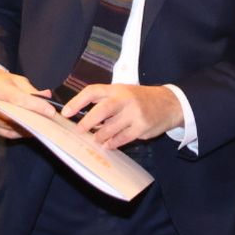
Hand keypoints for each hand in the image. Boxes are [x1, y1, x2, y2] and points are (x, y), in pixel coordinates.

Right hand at [0, 66, 57, 138]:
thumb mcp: (18, 81)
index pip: (19, 100)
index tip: (51, 111)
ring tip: (44, 127)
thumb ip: (32, 90)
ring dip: (29, 128)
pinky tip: (31, 131)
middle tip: (50, 122)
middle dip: (34, 119)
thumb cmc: (4, 82)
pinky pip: (8, 134)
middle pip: (15, 116)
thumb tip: (48, 96)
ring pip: (13, 127)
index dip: (36, 106)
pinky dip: (21, 133)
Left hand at [62, 83, 182, 149]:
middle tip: (80, 130)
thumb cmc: (141, 99)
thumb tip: (82, 113)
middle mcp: (125, 99)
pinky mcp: (142, 127)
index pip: (93, 91)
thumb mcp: (123, 92)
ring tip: (97, 139)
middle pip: (101, 110)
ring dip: (100, 136)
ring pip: (110, 128)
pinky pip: (122, 139)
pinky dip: (113, 143)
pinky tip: (109, 144)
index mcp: (117, 89)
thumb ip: (105, 100)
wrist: (169, 103)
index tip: (66, 112)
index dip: (77, 101)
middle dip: (87, 122)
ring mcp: (134, 113)